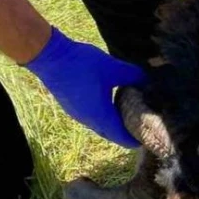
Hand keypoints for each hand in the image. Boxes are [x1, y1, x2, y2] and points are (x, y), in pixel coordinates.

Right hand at [23, 27, 145, 146]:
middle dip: (126, 133)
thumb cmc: (83, 64)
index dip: (135, 140)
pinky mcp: (72, 106)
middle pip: (111, 134)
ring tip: (130, 113)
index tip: (148, 139)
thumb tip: (148, 81)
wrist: (50, 58)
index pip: (121, 137)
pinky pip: (92, 118)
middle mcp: (88, 120)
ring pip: (101, 125)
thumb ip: (133, 76)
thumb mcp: (113, 67)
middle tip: (142, 126)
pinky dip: (105, 115)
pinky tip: (111, 101)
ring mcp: (78, 114)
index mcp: (100, 116)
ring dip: (114, 123)